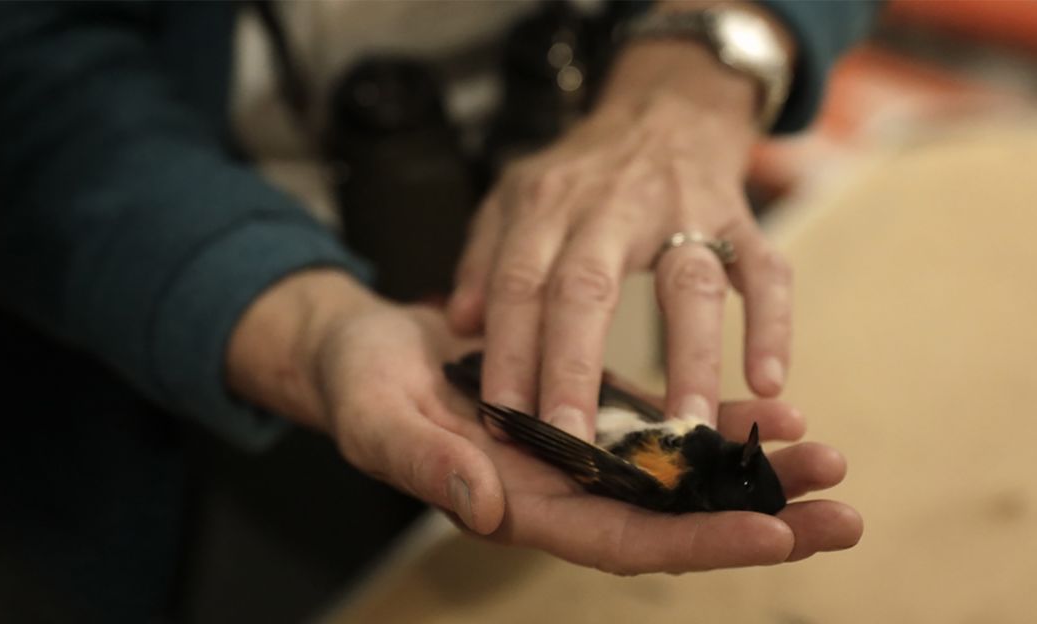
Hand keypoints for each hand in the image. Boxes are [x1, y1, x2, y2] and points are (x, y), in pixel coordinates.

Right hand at [228, 272, 859, 573]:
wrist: (362, 347)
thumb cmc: (358, 385)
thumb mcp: (377, 418)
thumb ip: (425, 464)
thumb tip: (483, 506)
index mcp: (516, 501)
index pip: (619, 537)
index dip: (694, 538)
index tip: (773, 533)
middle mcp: (560, 485)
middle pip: (671, 515)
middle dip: (755, 515)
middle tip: (841, 511)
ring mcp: (579, 448)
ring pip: (678, 469)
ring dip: (752, 466)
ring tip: (825, 456)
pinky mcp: (587, 403)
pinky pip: (662, 418)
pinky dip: (716, 413)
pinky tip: (771, 405)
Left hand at [447, 36, 793, 441]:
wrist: (665, 105)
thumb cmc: (584, 170)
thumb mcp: (517, 195)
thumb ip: (486, 255)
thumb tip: (461, 323)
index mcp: (547, 207)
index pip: (519, 283)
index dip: (508, 350)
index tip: (501, 419)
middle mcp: (611, 207)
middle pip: (589, 288)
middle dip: (576, 368)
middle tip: (574, 441)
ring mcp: (684, 211)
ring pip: (687, 284)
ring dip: (689, 357)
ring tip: (684, 428)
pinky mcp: (741, 217)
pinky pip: (765, 270)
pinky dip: (771, 323)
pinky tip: (769, 380)